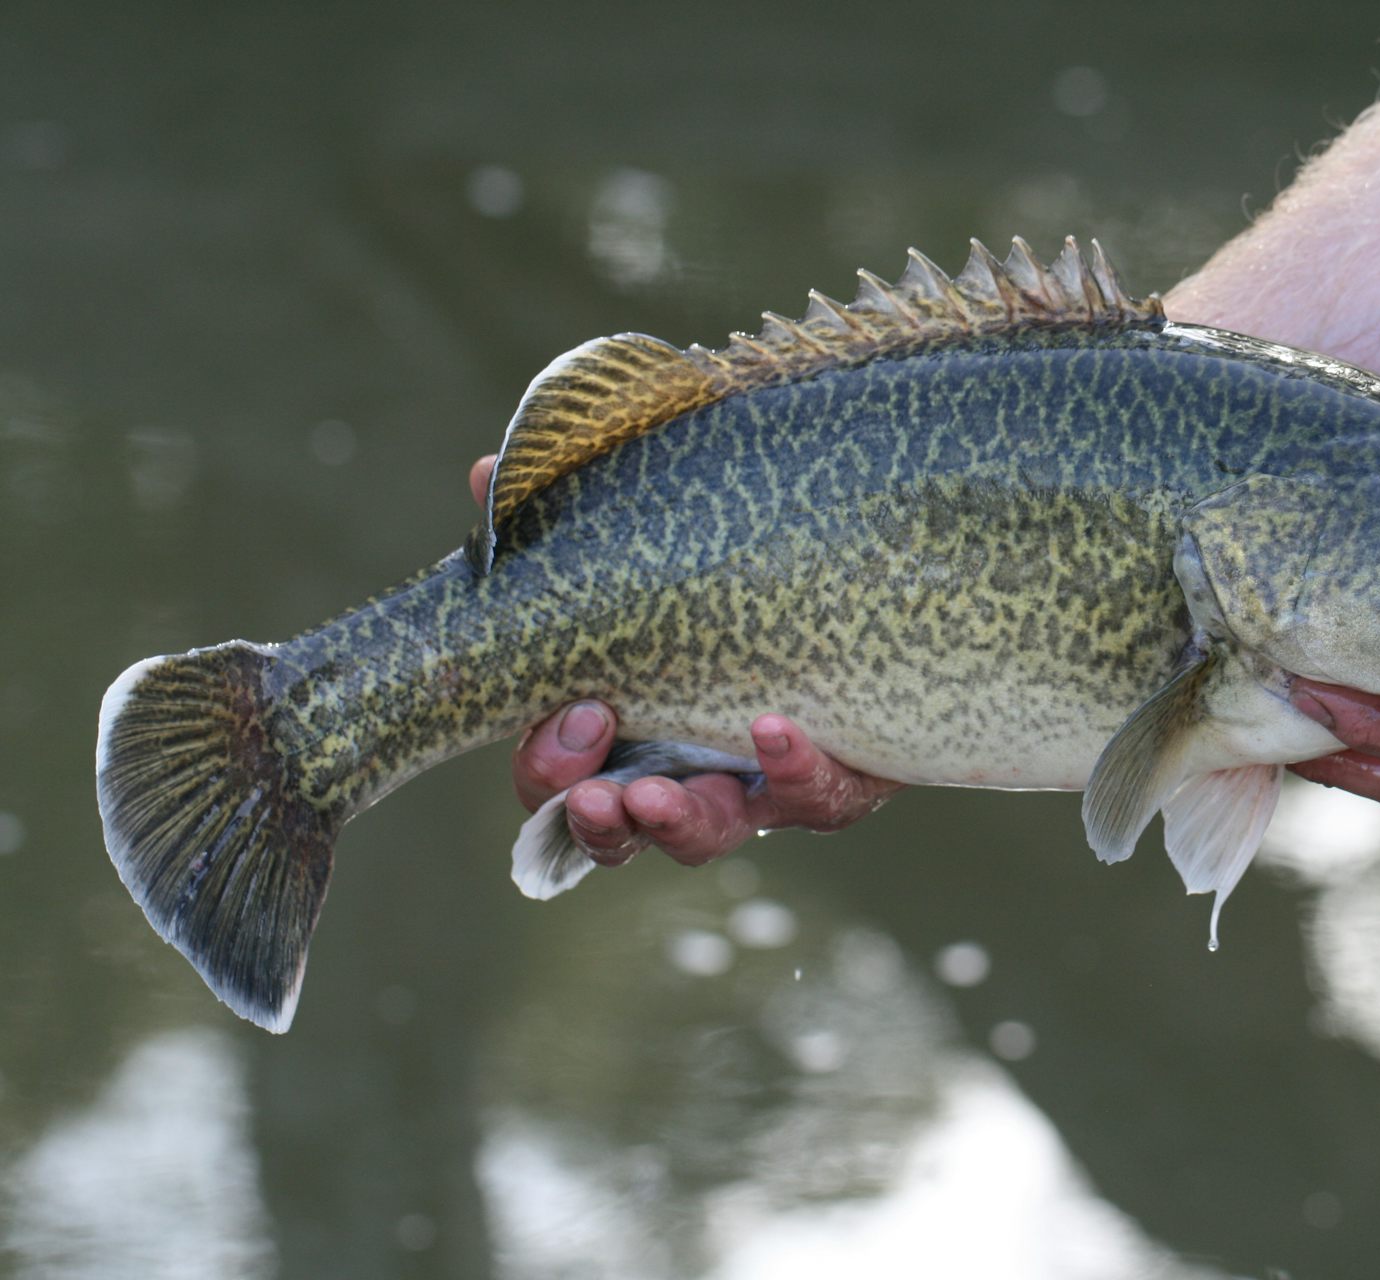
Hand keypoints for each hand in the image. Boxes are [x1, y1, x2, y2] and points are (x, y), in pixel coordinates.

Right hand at [470, 456, 901, 866]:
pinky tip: (773, 728)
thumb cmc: (740, 585)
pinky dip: (795, 771)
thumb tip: (485, 473)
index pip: (561, 783)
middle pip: (627, 829)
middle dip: (605, 820)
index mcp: (629, 736)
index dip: (550, 771)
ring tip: (656, 794)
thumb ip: (573, 524)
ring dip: (678, 821)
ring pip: (712, 833)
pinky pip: (819, 797)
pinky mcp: (840, 781)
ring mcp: (763, 789)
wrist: (879, 596)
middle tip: (598, 794)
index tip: (571, 718)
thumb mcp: (659, 555)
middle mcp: (689, 776)